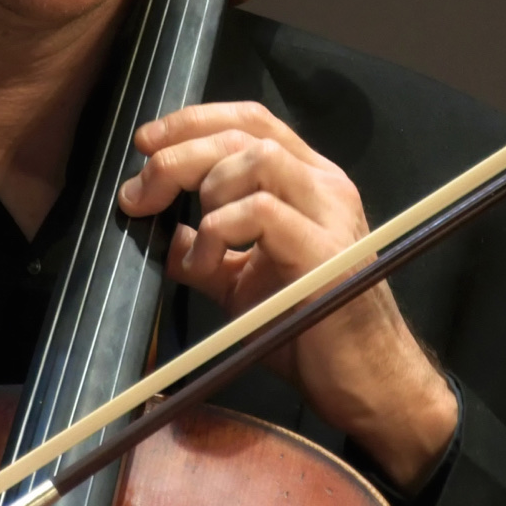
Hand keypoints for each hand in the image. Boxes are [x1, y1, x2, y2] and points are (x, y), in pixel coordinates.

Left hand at [118, 101, 457, 489]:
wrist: (366, 384)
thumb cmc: (310, 333)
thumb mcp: (243, 284)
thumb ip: (208, 252)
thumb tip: (168, 234)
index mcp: (309, 182)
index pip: (250, 121)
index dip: (193, 122)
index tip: (146, 143)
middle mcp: (325, 185)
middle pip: (245, 133)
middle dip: (180, 152)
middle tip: (140, 192)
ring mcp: (330, 214)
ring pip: (256, 158)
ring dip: (206, 188)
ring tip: (194, 238)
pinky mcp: (326, 251)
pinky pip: (261, 212)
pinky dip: (219, 231)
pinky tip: (206, 265)